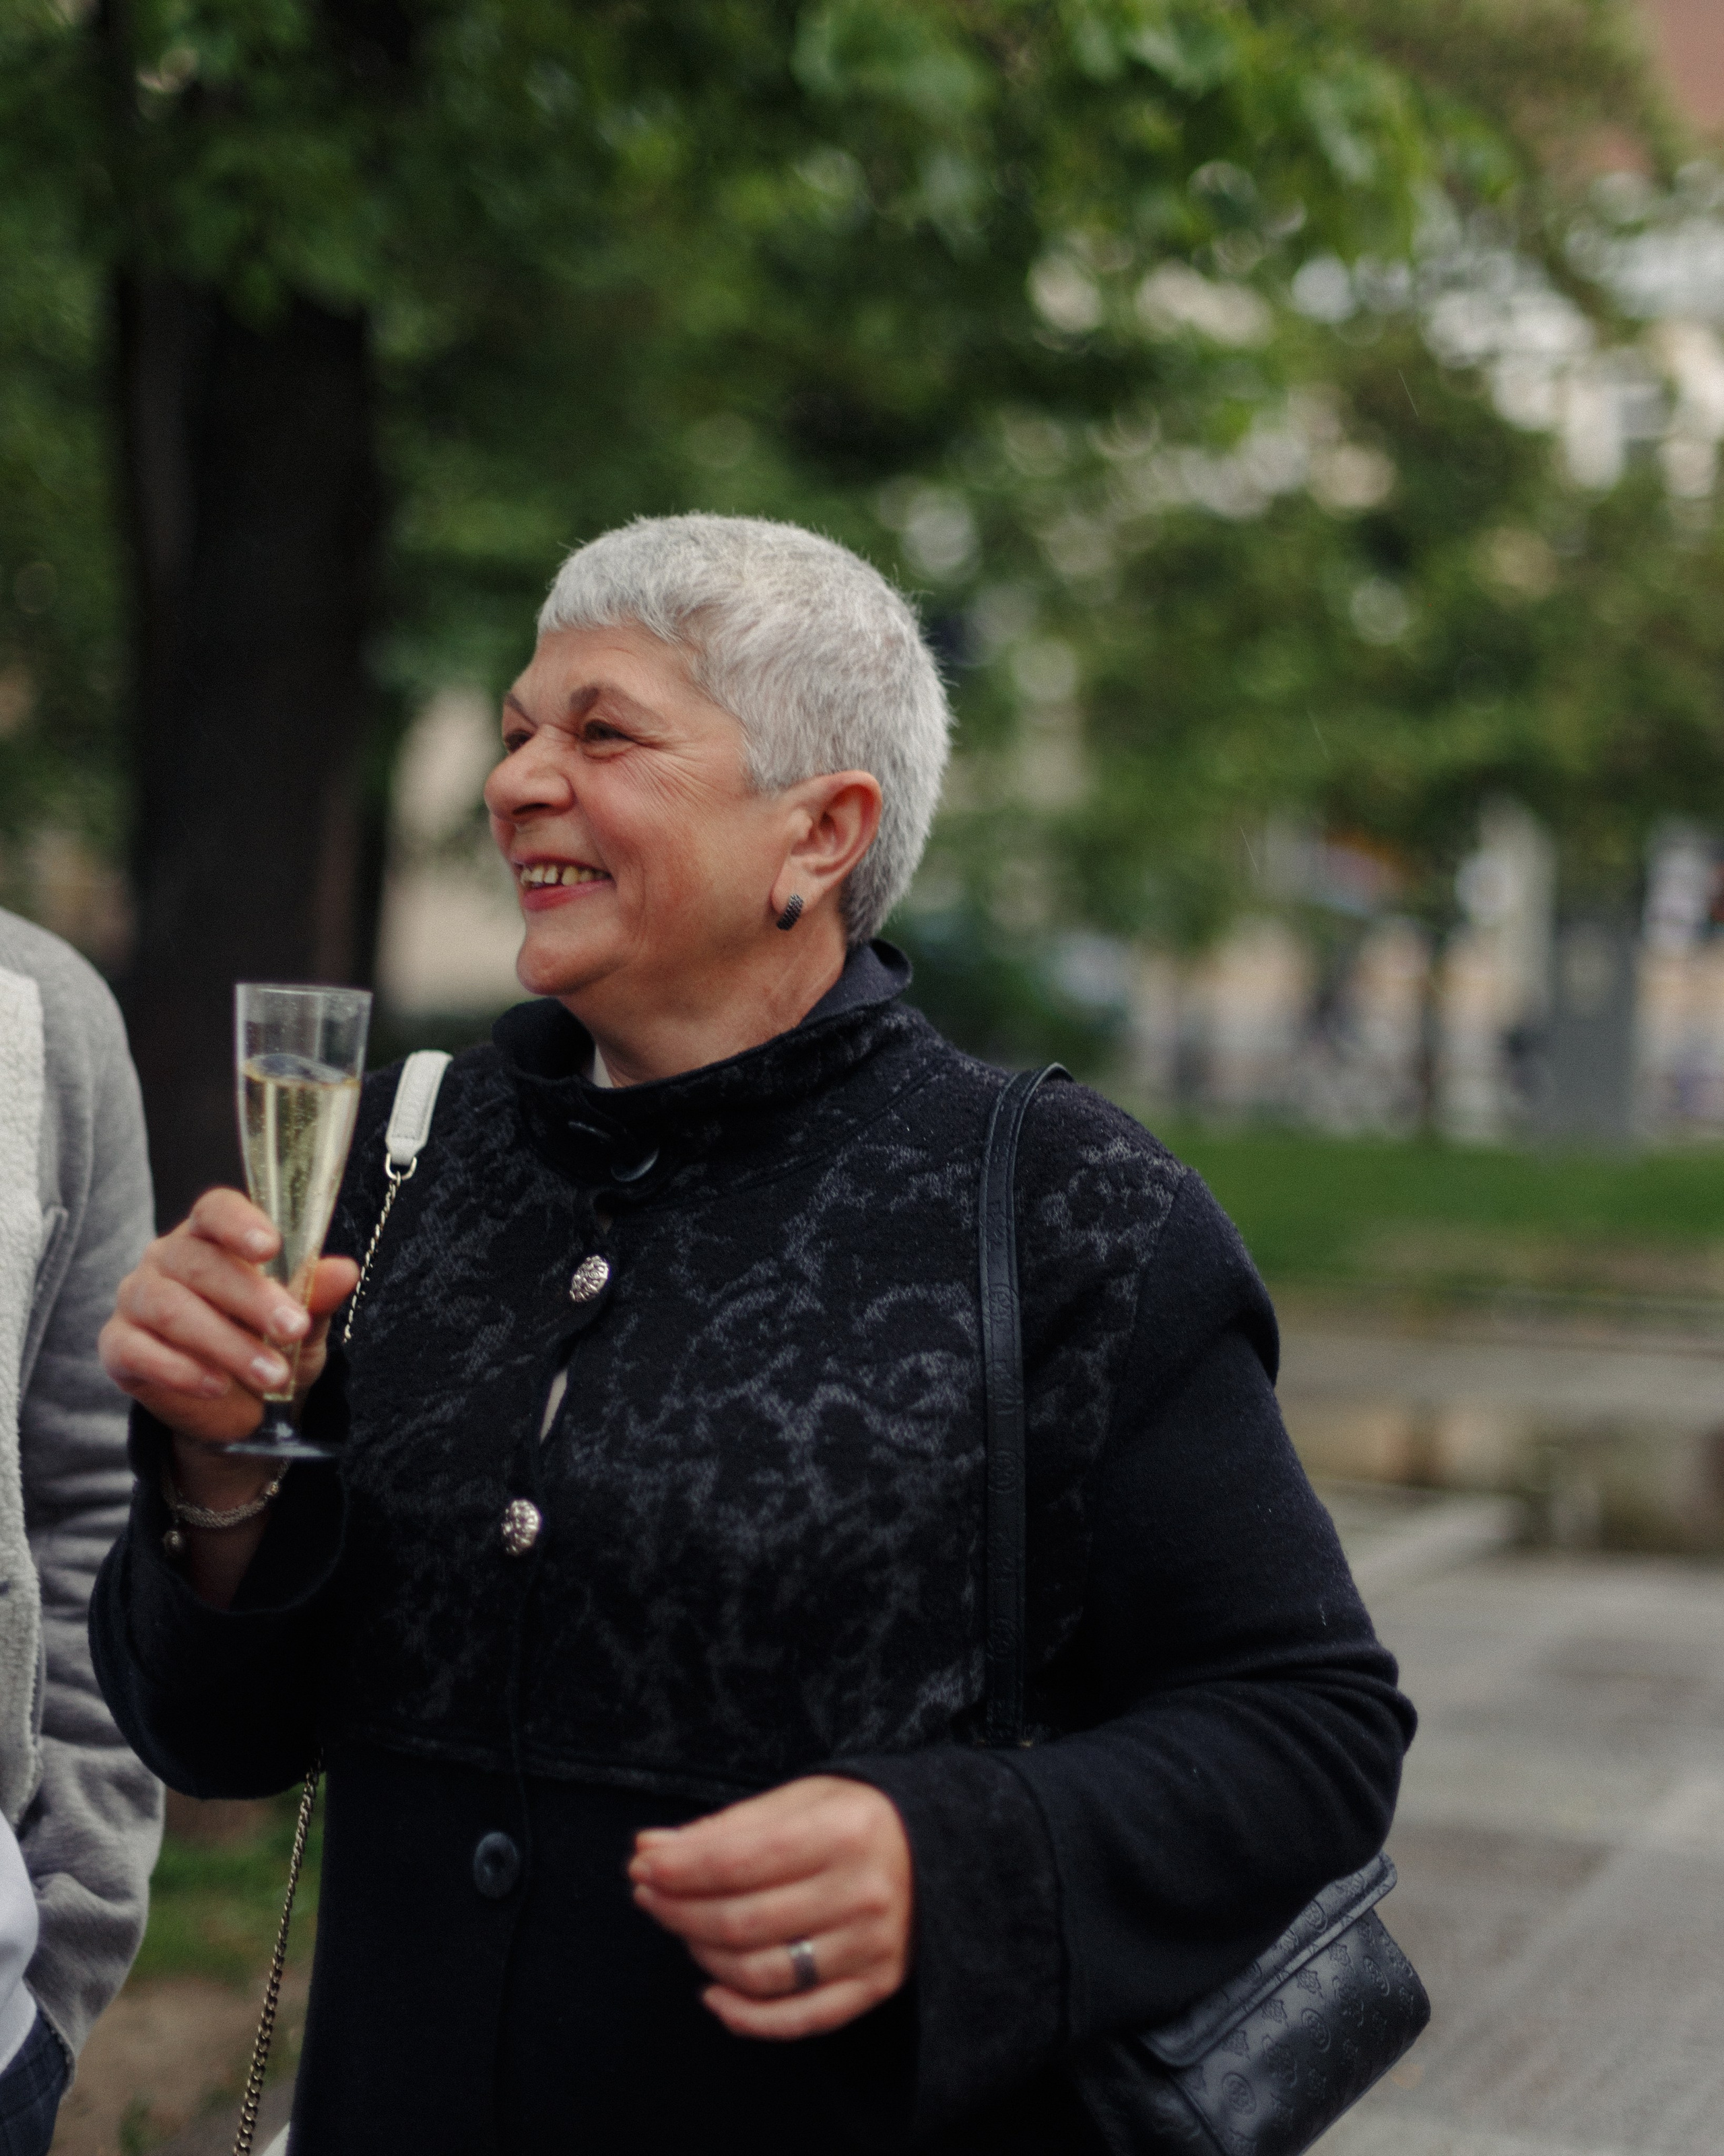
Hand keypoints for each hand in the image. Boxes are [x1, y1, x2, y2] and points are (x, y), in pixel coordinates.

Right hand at [100, 1187, 359, 1476]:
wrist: (238, 1404)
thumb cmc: (268, 1342)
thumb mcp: (303, 1322)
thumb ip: (316, 1295)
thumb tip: (344, 1271)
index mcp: (211, 1236)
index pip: (215, 1210)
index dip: (239, 1223)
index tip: (271, 1247)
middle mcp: (167, 1258)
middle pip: (199, 1264)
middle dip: (251, 1299)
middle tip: (294, 1330)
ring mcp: (136, 1299)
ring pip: (170, 1309)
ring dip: (225, 1343)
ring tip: (271, 1375)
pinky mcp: (118, 1345)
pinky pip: (138, 1350)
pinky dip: (180, 1370)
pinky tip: (217, 1385)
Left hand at [628, 1775, 913, 2038]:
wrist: (938, 1850)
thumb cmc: (854, 1817)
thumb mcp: (799, 1800)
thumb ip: (726, 1828)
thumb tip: (650, 1849)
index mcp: (843, 1832)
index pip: (740, 1860)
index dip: (680, 1868)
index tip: (640, 1864)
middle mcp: (862, 1892)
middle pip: (743, 1921)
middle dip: (679, 1910)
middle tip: (647, 1894)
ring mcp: (872, 1946)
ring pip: (761, 1972)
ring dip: (702, 1956)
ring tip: (681, 1929)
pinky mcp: (876, 1985)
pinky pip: (799, 2018)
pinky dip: (745, 2017)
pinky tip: (712, 1994)